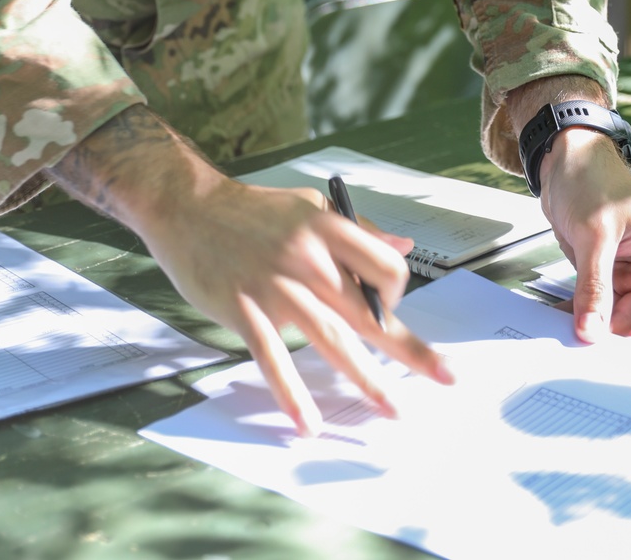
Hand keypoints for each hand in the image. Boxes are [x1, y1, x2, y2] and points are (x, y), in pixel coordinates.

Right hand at [48, 107, 452, 434]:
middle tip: (443, 377)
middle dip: (408, 348)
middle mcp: (309, 257)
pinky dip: (292, 394)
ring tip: (390, 409)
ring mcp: (276, 285)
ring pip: (331, 339)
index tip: (390, 310)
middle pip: (369, 310)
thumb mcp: (309, 207)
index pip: (386, 266)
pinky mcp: (245, 309)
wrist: (188, 207)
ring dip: (365, 379)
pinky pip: (274, 358)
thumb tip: (404, 248)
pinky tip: (308, 423)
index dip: (395, 292)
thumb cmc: (253, 210)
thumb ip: (357, 231)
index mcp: (329, 228)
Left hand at [538, 127, 630, 347]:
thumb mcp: (595, 233)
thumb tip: (592, 332)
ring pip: (615, 319)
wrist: (564, 156)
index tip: (613, 358)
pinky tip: (557, 323)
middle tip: (582, 357)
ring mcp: (630, 274)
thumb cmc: (593, 178)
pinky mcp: (606, 274)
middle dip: (611, 338)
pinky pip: (595, 305)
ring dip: (592, 329)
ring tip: (565, 342)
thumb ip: (594, 285)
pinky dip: (579, 314)